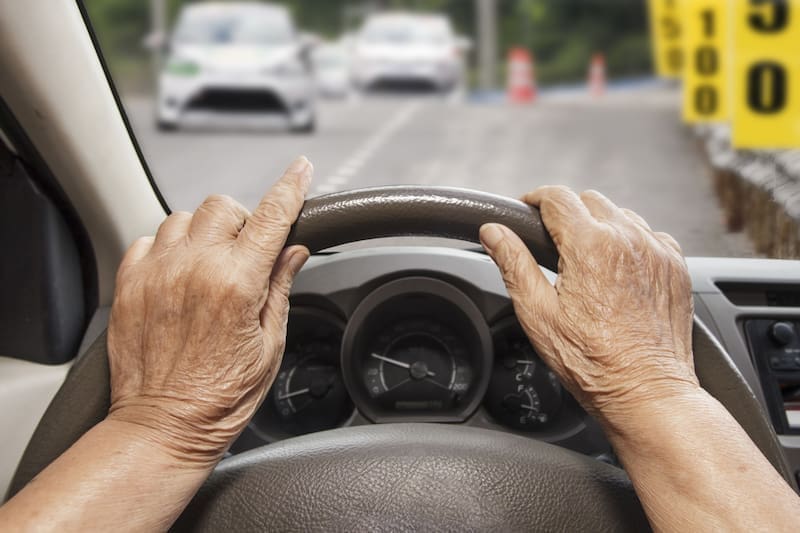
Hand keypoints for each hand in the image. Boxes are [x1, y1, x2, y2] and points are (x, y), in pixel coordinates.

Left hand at [107, 156, 312, 465]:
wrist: (163, 428)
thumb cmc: (219, 398)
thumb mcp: (269, 345)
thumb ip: (279, 288)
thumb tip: (293, 252)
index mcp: (236, 284)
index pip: (271, 218)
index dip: (290, 188)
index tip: (300, 171)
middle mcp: (194, 270)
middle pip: (223, 206)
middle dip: (241, 221)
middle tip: (246, 254)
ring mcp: (157, 274)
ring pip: (183, 217)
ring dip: (203, 233)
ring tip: (208, 267)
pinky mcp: (129, 285)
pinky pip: (148, 240)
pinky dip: (166, 248)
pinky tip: (178, 276)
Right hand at [479, 187, 698, 433]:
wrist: (646, 391)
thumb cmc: (592, 362)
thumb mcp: (538, 313)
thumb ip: (513, 263)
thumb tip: (493, 233)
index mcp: (590, 246)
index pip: (557, 197)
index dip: (534, 199)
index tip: (526, 210)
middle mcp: (628, 239)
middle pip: (589, 200)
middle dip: (566, 213)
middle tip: (551, 242)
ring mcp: (657, 251)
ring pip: (621, 215)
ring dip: (599, 226)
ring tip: (585, 260)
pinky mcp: (675, 266)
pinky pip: (649, 235)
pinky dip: (630, 242)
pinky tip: (617, 270)